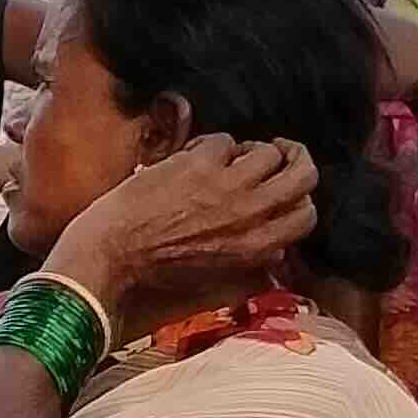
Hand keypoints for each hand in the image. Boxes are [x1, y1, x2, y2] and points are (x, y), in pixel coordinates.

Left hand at [45, 132, 318, 329]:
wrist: (110, 256)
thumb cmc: (157, 272)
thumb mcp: (218, 277)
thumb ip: (253, 262)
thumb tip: (278, 251)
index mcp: (256, 248)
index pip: (307, 215)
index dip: (297, 198)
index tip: (281, 189)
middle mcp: (251, 215)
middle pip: (304, 175)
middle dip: (295, 159)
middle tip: (278, 154)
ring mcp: (227, 186)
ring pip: (269, 151)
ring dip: (253, 149)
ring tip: (230, 157)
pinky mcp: (199, 163)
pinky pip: (225, 140)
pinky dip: (211, 146)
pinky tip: (191, 158)